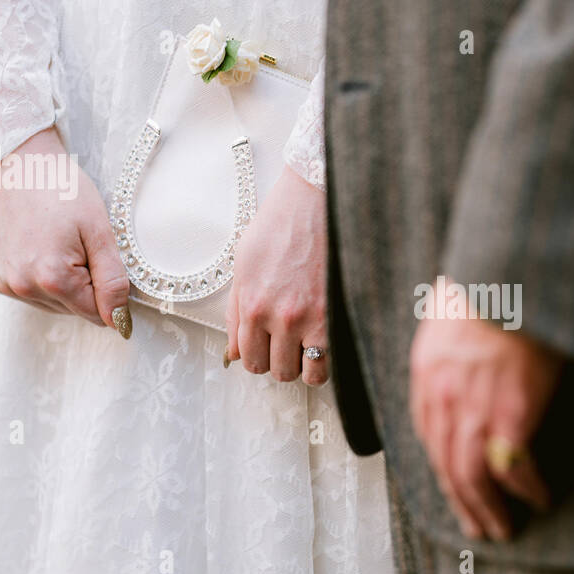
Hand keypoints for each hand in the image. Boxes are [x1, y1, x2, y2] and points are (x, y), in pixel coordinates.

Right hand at [0, 128, 131, 336]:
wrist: (20, 165)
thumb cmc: (64, 191)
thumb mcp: (100, 232)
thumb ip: (113, 281)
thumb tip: (120, 322)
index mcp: (52, 279)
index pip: (97, 313)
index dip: (108, 290)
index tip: (100, 258)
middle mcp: (23, 287)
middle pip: (75, 311)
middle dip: (86, 285)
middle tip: (78, 245)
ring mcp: (5, 285)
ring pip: (55, 305)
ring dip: (66, 284)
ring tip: (59, 244)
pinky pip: (33, 295)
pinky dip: (44, 280)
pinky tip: (41, 249)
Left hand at [224, 166, 327, 384]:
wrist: (317, 200)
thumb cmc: (280, 226)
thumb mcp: (244, 265)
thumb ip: (236, 313)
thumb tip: (234, 352)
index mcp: (253, 305)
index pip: (249, 358)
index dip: (258, 356)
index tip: (269, 348)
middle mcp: (280, 317)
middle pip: (277, 370)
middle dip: (281, 361)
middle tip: (290, 343)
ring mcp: (312, 319)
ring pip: (305, 373)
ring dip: (306, 365)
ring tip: (310, 346)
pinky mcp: (339, 316)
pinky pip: (331, 362)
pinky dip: (328, 360)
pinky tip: (328, 343)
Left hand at [409, 280, 562, 540]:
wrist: (512, 277)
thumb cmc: (492, 285)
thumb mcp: (455, 313)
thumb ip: (456, 344)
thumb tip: (472, 358)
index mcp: (427, 374)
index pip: (429, 434)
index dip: (444, 465)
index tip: (456, 484)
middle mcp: (443, 399)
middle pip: (446, 466)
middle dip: (462, 502)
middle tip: (477, 527)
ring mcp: (474, 411)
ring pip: (472, 478)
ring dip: (488, 510)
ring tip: (503, 529)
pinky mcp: (510, 416)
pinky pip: (513, 469)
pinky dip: (526, 491)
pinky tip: (540, 500)